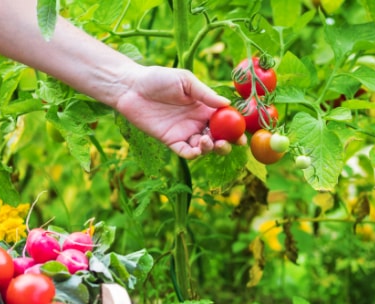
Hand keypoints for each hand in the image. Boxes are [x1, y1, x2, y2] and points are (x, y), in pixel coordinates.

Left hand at [114, 66, 246, 159]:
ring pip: (203, 148)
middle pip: (218, 138)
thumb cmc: (159, 78)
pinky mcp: (170, 141)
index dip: (235, 129)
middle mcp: (197, 122)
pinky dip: (193, 154)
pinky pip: (185, 152)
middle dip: (226, 144)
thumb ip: (205, 94)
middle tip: (226, 143)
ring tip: (206, 140)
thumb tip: (226, 104)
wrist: (132, 87)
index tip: (242, 134)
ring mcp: (184, 132)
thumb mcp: (185, 81)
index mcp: (205, 107)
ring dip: (210, 148)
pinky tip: (196, 149)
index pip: (225, 121)